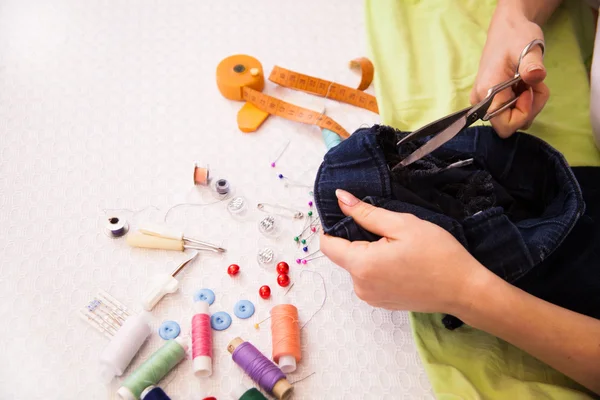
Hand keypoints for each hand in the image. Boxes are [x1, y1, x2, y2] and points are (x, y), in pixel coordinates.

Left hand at [320, 189, 490, 313]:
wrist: (464, 290)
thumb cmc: (437, 254)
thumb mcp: (402, 224)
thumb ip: (366, 212)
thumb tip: (340, 199)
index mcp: (361, 265)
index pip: (327, 244)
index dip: (334, 226)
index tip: (352, 215)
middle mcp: (360, 286)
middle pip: (344, 255)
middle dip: (358, 238)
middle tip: (389, 230)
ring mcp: (370, 297)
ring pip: (357, 266)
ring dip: (369, 253)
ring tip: (399, 247)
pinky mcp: (382, 303)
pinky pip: (369, 279)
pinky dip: (378, 267)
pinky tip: (401, 262)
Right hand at [470, 3, 549, 137]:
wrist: (508, 30)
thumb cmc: (516, 37)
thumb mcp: (527, 47)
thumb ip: (531, 64)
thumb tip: (536, 76)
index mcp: (486, 92)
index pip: (505, 126)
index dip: (523, 113)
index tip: (528, 91)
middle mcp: (481, 102)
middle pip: (510, 125)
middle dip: (529, 107)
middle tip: (533, 83)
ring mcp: (484, 103)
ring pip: (513, 120)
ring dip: (529, 104)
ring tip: (529, 81)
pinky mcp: (490, 101)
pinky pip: (511, 113)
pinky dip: (523, 102)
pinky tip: (523, 85)